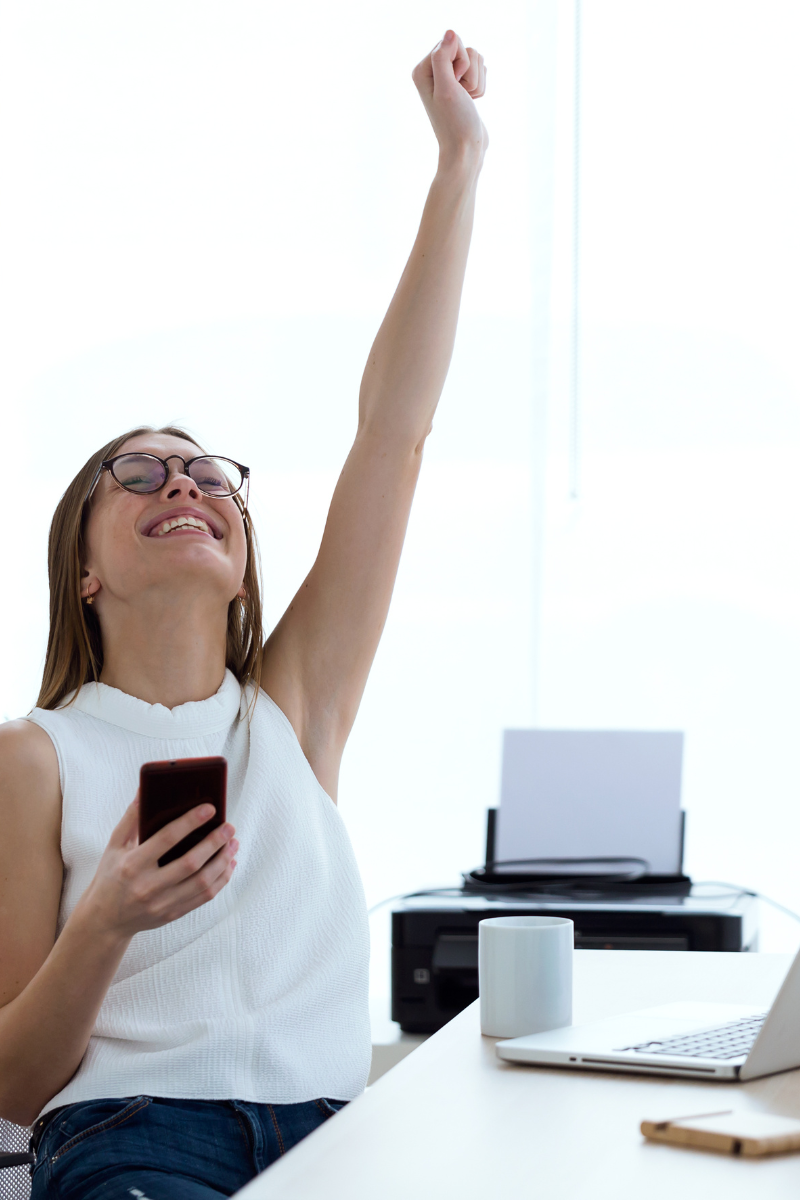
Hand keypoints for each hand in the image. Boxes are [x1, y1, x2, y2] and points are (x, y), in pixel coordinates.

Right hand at [76, 794, 238, 939]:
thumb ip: (132, 817)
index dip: (190, 822)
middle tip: (229, 826)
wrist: (104, 920)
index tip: (210, 808)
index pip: (166, 839)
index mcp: (132, 865)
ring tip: (233, 843)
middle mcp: (147, 887)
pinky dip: (221, 879)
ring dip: (223, 860)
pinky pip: (204, 897)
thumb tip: (145, 788)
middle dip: (214, 842)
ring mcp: (162, 904)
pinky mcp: (173, 914)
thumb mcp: (114, 846)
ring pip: (202, 882)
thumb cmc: (110, 876)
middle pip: (190, 863)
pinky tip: (229, 863)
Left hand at [412, 30, 487, 170]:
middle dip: (470, 73)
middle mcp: (433, 71)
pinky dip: (480, 88)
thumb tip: (450, 32)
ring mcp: (448, 78)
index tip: (455, 87)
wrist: (465, 150)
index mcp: (423, 69)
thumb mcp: (447, 88)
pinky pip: (480, 71)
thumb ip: (443, 58)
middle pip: (466, 49)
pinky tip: (471, 102)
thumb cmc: (455, 123)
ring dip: (477, 82)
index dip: (461, 63)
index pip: (453, 42)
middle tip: (462, 95)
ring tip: (467, 101)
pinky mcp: (462, 85)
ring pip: (476, 60)